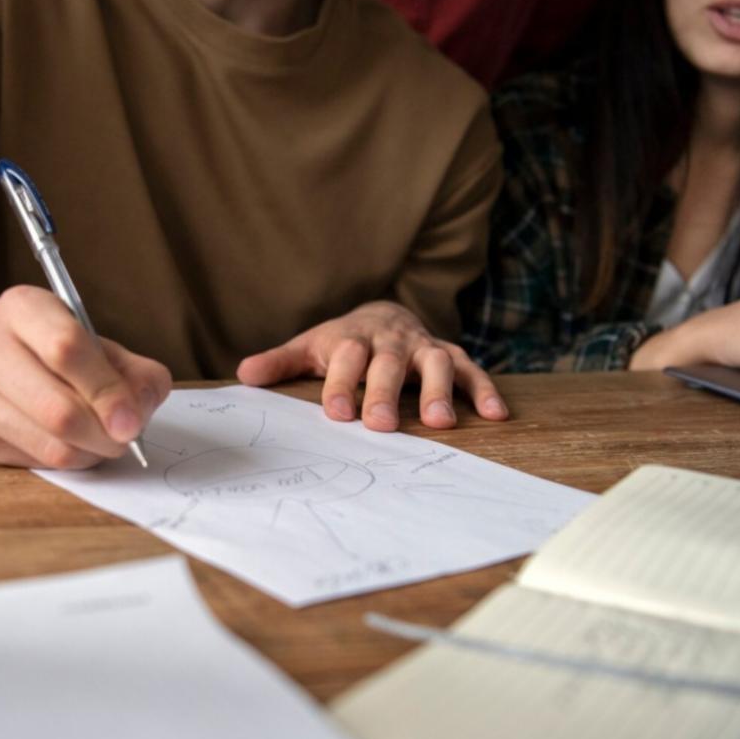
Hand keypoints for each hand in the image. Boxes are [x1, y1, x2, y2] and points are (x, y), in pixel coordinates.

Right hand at [0, 285, 172, 468]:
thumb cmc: (44, 347)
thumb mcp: (91, 340)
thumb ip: (130, 369)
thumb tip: (142, 408)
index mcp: (21, 307)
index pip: (67, 350)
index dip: (107, 392)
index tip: (132, 422)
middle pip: (58, 410)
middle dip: (105, 435)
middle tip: (124, 439)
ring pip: (50, 446)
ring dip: (90, 453)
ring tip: (99, 441)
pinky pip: (34, 463)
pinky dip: (66, 460)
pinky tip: (67, 443)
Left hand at [235, 301, 508, 430]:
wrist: (383, 313)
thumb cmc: (342, 342)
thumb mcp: (310, 347)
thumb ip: (280, 362)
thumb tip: (243, 375)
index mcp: (353, 339)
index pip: (346, 358)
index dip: (341, 384)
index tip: (335, 413)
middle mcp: (391, 342)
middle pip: (388, 364)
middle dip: (385, 393)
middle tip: (381, 425)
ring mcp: (423, 348)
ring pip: (434, 365)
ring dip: (439, 391)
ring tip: (441, 423)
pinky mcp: (450, 355)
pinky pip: (471, 370)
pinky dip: (485, 390)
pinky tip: (496, 415)